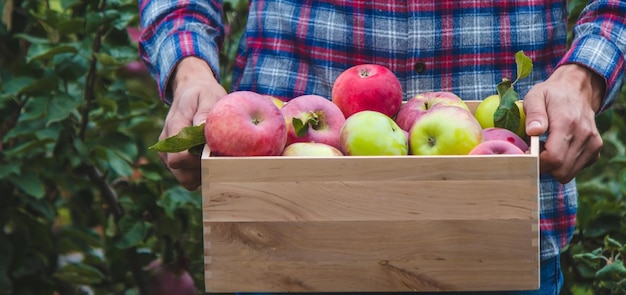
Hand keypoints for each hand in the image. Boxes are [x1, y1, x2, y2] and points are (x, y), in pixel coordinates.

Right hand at [159, 57, 226, 189]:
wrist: (191, 90)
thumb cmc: (203, 93)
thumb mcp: (208, 96)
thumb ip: (204, 113)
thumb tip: (201, 127)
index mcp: (173, 128)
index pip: (178, 158)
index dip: (198, 161)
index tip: (214, 152)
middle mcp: (166, 145)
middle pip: (181, 174)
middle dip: (202, 171)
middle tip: (219, 157)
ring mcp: (168, 154)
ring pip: (185, 179)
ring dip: (202, 173)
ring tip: (215, 156)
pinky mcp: (174, 159)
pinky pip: (188, 176)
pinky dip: (200, 172)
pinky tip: (210, 157)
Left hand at [523, 64, 604, 183]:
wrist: (577, 90)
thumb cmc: (551, 94)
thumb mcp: (536, 97)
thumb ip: (534, 114)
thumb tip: (533, 131)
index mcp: (567, 123)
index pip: (554, 158)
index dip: (537, 162)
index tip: (527, 153)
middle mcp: (584, 135)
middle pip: (561, 170)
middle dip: (543, 167)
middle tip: (535, 152)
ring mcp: (593, 144)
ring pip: (568, 173)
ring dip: (554, 167)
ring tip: (546, 148)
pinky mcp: (596, 149)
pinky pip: (577, 169)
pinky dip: (565, 165)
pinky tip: (559, 149)